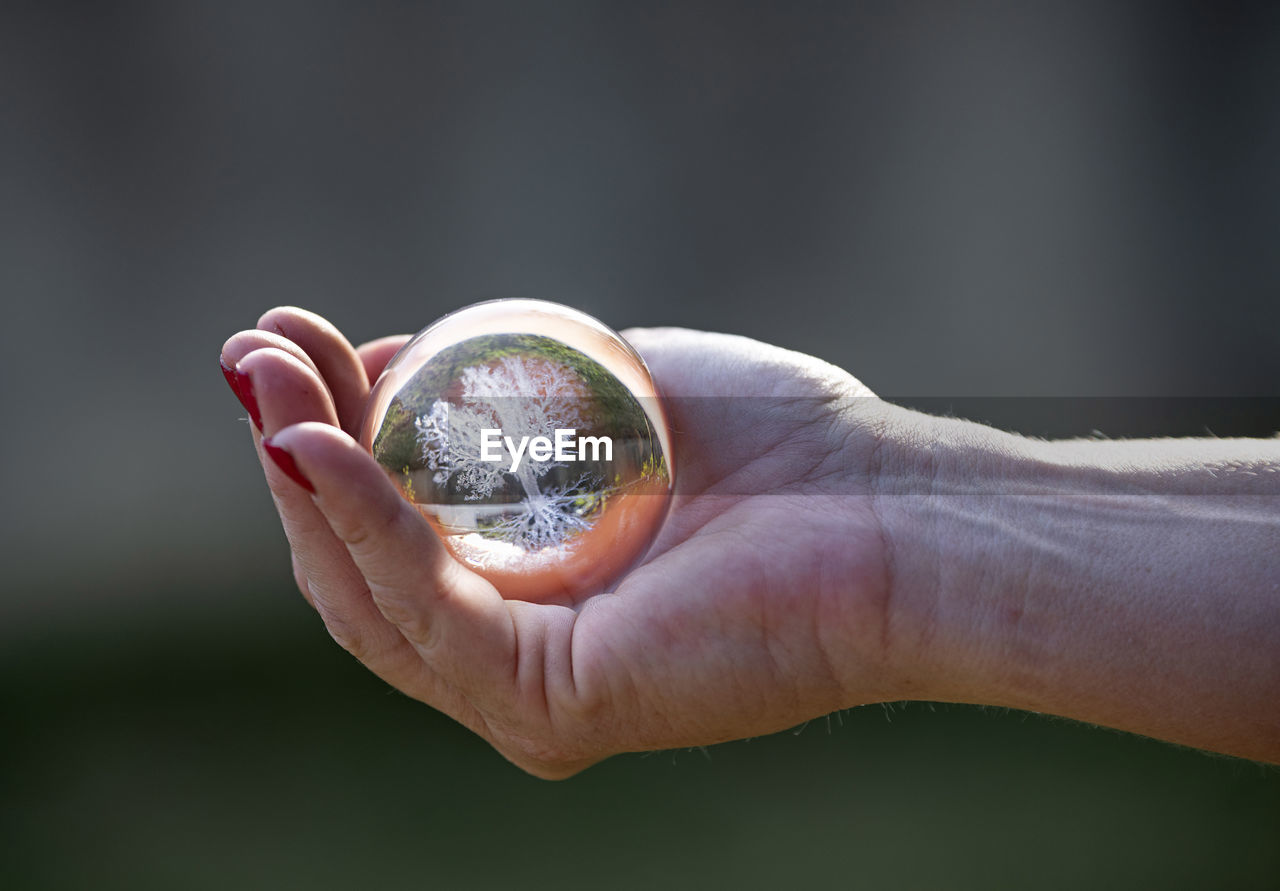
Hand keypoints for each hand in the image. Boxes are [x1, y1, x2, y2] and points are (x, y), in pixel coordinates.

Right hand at [221, 308, 901, 777]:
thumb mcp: (609, 388)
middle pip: (359, 562)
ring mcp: (527, 688)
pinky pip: (426, 607)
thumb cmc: (777, 446)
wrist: (894, 517)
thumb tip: (393, 360)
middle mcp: (518, 648)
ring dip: (303, 479)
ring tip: (263, 380)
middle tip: (252, 349)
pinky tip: (316, 443)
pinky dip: (362, 520)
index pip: (390, 525)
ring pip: (369, 593)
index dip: (329, 431)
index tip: (294, 340)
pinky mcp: (552, 701)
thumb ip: (500, 386)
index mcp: (529, 587)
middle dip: (294, 447)